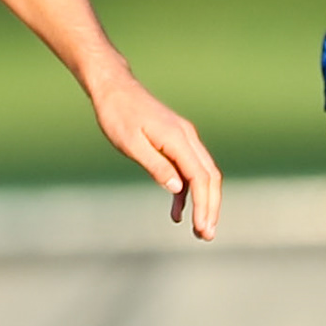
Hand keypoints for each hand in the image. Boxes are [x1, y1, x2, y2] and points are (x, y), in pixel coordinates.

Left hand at [87, 69, 220, 240]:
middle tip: (207, 235)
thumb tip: (178, 189)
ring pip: (203, 174)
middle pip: (209, 177)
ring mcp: (184, 139)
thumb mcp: (131, 144)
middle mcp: (187, 138)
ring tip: (199, 230)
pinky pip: (188, 170)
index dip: (204, 204)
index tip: (203, 228)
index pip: (200, 177)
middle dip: (211, 207)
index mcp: (178, 139)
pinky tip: (177, 212)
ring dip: (203, 202)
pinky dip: (186, 191)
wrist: (114, 89)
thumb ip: (155, 166)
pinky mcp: (175, 142)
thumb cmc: (117, 116)